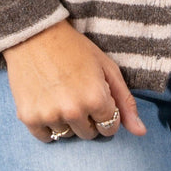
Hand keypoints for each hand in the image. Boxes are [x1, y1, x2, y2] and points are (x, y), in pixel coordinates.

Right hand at [3, 19, 146, 142]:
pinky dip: (48, 125)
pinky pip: (46, 137)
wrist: (35, 33)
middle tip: (77, 92)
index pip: (110, 127)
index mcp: (96, 98)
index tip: (97, 97)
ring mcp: (50, 115)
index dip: (105, 112)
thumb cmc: (74, 47)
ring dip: (67, 120)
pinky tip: (48, 102)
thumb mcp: (106, 66)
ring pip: (67, 135)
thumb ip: (125, 101)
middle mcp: (73, 110)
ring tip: (61, 94)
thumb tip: (141, 132)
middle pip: (89, 134)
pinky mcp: (29, 117)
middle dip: (88, 117)